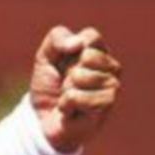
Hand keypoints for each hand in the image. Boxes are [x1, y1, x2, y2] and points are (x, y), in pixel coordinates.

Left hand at [29, 25, 121, 153]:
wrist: (42, 118)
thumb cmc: (48, 84)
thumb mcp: (45, 56)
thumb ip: (57, 38)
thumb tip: (79, 43)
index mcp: (99, 52)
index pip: (92, 36)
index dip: (70, 48)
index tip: (63, 61)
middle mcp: (111, 68)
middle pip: (88, 56)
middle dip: (68, 70)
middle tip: (66, 82)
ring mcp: (112, 88)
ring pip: (81, 76)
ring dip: (66, 88)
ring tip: (69, 96)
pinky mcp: (106, 108)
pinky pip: (76, 97)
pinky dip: (66, 103)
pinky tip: (70, 110)